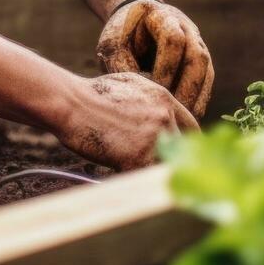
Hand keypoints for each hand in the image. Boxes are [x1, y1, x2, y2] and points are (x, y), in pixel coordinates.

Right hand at [56, 72, 198, 170]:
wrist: (71, 103)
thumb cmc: (93, 94)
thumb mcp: (131, 85)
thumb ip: (153, 103)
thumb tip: (162, 118)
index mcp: (164, 100)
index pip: (192, 128)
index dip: (184, 142)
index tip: (177, 152)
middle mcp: (164, 119)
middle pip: (183, 150)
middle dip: (170, 158)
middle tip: (153, 164)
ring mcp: (153, 139)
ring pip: (167, 165)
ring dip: (154, 170)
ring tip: (135, 169)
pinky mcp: (138, 159)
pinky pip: (147, 177)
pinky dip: (137, 179)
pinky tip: (122, 172)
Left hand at [96, 0, 214, 117]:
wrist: (135, 20)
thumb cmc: (121, 35)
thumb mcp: (113, 46)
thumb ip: (122, 66)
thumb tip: (140, 97)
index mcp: (162, 17)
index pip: (173, 40)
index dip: (166, 67)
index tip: (155, 90)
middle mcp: (187, 28)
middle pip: (198, 57)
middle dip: (187, 87)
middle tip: (174, 113)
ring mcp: (198, 44)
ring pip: (206, 72)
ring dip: (196, 98)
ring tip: (183, 122)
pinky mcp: (200, 62)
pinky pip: (206, 83)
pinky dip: (198, 101)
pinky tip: (188, 120)